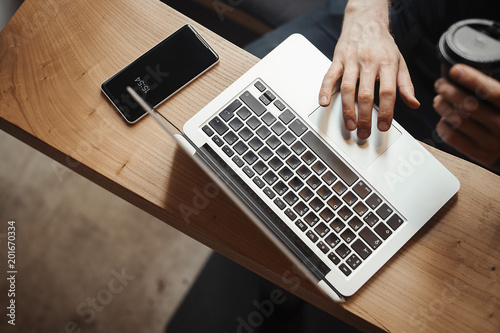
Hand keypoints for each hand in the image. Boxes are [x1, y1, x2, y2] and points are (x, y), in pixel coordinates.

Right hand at [318, 1, 418, 138]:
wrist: (366, 20)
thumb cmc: (382, 44)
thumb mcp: (399, 62)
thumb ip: (405, 85)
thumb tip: (413, 104)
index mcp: (386, 63)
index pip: (388, 92)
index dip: (386, 112)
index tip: (383, 126)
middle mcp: (369, 61)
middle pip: (366, 94)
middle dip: (364, 117)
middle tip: (363, 132)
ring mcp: (351, 60)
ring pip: (347, 88)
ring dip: (347, 110)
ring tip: (349, 125)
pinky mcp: (337, 59)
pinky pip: (329, 76)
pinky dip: (324, 90)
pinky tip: (324, 103)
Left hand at [434, 64, 499, 171]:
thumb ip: (495, 90)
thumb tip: (468, 71)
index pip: (491, 91)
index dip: (472, 79)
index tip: (455, 70)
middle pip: (468, 105)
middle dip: (449, 91)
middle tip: (440, 84)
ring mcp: (491, 142)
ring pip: (457, 120)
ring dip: (443, 107)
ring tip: (439, 100)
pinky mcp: (480, 154)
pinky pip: (453, 138)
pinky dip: (443, 126)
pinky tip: (443, 119)